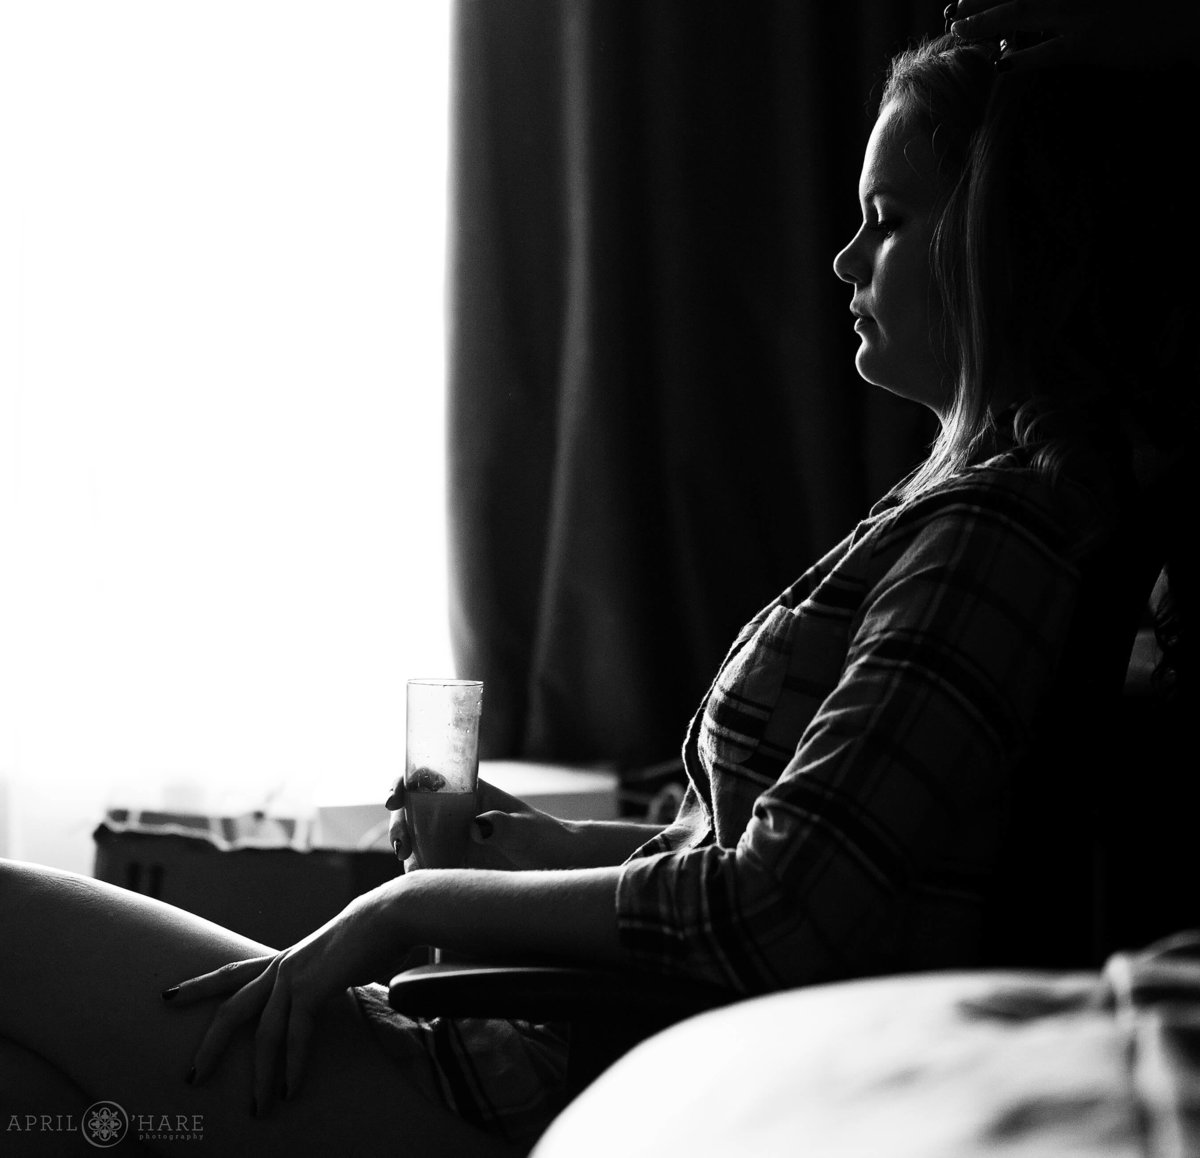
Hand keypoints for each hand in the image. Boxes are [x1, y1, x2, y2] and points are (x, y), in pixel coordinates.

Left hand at [164, 887, 403, 1113]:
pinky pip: (295, 1036)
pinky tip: (291, 1090)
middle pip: (231, 1007)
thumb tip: (340, 989)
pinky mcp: (311, 987)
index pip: (232, 973)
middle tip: (191, 1078)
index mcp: (285, 959)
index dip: (199, 985)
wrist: (389, 916)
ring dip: (260, 1076)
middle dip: (209, 1044)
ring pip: (262, 1033)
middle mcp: (281, 966)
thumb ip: (330, 978)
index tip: (169, 996)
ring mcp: (293, 976)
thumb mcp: (340, 960)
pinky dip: (293, 1066)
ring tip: (257, 1109)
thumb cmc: (374, 935)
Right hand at [383, 777, 578, 870]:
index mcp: (470, 792)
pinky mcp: (452, 866)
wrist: (559, 868)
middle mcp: (455, 813)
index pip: (429, 779)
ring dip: (404, 850)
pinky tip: (418, 885)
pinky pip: (425, 867)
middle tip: (402, 845)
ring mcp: (451, 839)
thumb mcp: (528, 830)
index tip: (395, 798)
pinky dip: (416, 875)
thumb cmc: (546, 839)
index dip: (404, 784)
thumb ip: (504, 826)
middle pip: (412, 811)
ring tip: (411, 868)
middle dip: (399, 824)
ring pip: (414, 839)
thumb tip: (476, 826)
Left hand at [950, 0, 1199, 69]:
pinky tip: (1000, 64)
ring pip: (1022, 12)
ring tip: (960, 31)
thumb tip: (1034, 19)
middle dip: (980, 0)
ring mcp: (1080, 11)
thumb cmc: (1145, 6)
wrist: (1184, 14)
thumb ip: (1065, 3)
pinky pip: (1048, 50)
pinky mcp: (1089, 41)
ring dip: (987, 21)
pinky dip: (1023, 57)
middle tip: (952, 12)